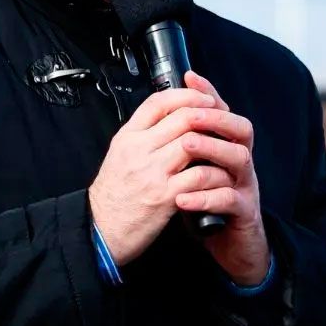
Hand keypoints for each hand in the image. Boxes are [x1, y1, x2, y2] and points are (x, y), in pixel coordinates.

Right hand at [88, 86, 254, 266]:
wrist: (101, 229)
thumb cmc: (113, 194)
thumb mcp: (120, 154)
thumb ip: (144, 134)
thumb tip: (173, 116)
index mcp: (128, 137)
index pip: (159, 102)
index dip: (186, 95)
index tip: (203, 98)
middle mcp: (139, 150)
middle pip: (182, 118)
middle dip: (209, 117)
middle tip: (222, 122)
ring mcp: (152, 172)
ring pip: (194, 142)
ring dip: (215, 143)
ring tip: (225, 147)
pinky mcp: (165, 196)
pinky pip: (199, 176)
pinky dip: (215, 173)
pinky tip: (222, 175)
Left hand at [175, 72, 270, 285]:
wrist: (232, 248)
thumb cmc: (210, 207)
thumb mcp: (195, 171)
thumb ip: (186, 147)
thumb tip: (165, 119)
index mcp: (227, 150)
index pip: (223, 113)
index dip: (209, 94)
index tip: (189, 78)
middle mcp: (240, 164)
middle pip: (241, 129)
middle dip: (216, 119)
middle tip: (190, 118)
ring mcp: (246, 187)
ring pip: (240, 159)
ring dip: (212, 150)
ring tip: (186, 148)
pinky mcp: (244, 213)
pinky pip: (230, 199)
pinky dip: (206, 196)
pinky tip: (184, 197)